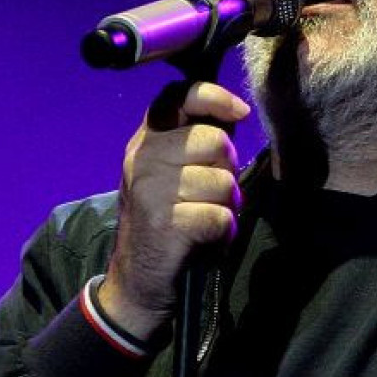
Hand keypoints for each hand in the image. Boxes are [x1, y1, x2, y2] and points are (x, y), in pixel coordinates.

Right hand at [98, 80, 249, 339]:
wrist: (137, 280)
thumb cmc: (167, 219)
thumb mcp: (171, 172)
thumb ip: (196, 140)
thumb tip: (235, 112)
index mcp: (146, 141)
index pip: (179, 96)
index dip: (214, 97)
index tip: (239, 112)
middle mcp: (142, 159)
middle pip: (214, 141)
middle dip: (227, 169)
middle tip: (212, 193)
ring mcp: (150, 191)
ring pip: (223, 181)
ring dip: (226, 205)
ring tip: (205, 218)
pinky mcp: (164, 224)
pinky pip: (220, 216)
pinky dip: (222, 232)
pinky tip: (205, 238)